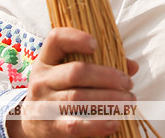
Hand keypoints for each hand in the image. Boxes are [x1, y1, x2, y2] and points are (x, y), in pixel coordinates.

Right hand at [7, 27, 138, 137]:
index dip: (76, 38)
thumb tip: (132, 66)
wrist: (32, 123)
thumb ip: (100, 65)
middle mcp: (42, 80)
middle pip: (76, 72)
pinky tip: (114, 123)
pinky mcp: (49, 127)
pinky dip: (97, 124)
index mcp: (47, 60)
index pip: (56, 39)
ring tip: (128, 102)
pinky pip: (75, 125)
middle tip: (128, 83)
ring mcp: (43, 104)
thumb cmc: (60, 91)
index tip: (96, 44)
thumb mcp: (69, 73)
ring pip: (78, 98)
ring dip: (108, 99)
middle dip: (107, 77)